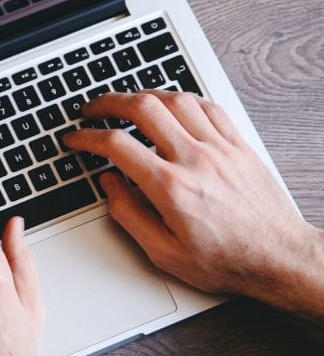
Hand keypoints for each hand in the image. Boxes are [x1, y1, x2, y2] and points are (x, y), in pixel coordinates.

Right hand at [64, 90, 323, 317]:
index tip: (76, 139)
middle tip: (93, 108)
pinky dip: (183, 99)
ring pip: (176, 99)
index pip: (116, 145)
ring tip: (127, 102)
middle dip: (109, 102)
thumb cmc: (226, 260)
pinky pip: (208, 107)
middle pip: (143, 109)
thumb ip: (129, 215)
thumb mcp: (163, 252)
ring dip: (144, 95)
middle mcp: (195, 160)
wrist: (278, 259)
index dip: (87, 137)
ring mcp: (220, 148)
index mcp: (171, 188)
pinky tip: (171, 105)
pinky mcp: (239, 146)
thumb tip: (109, 185)